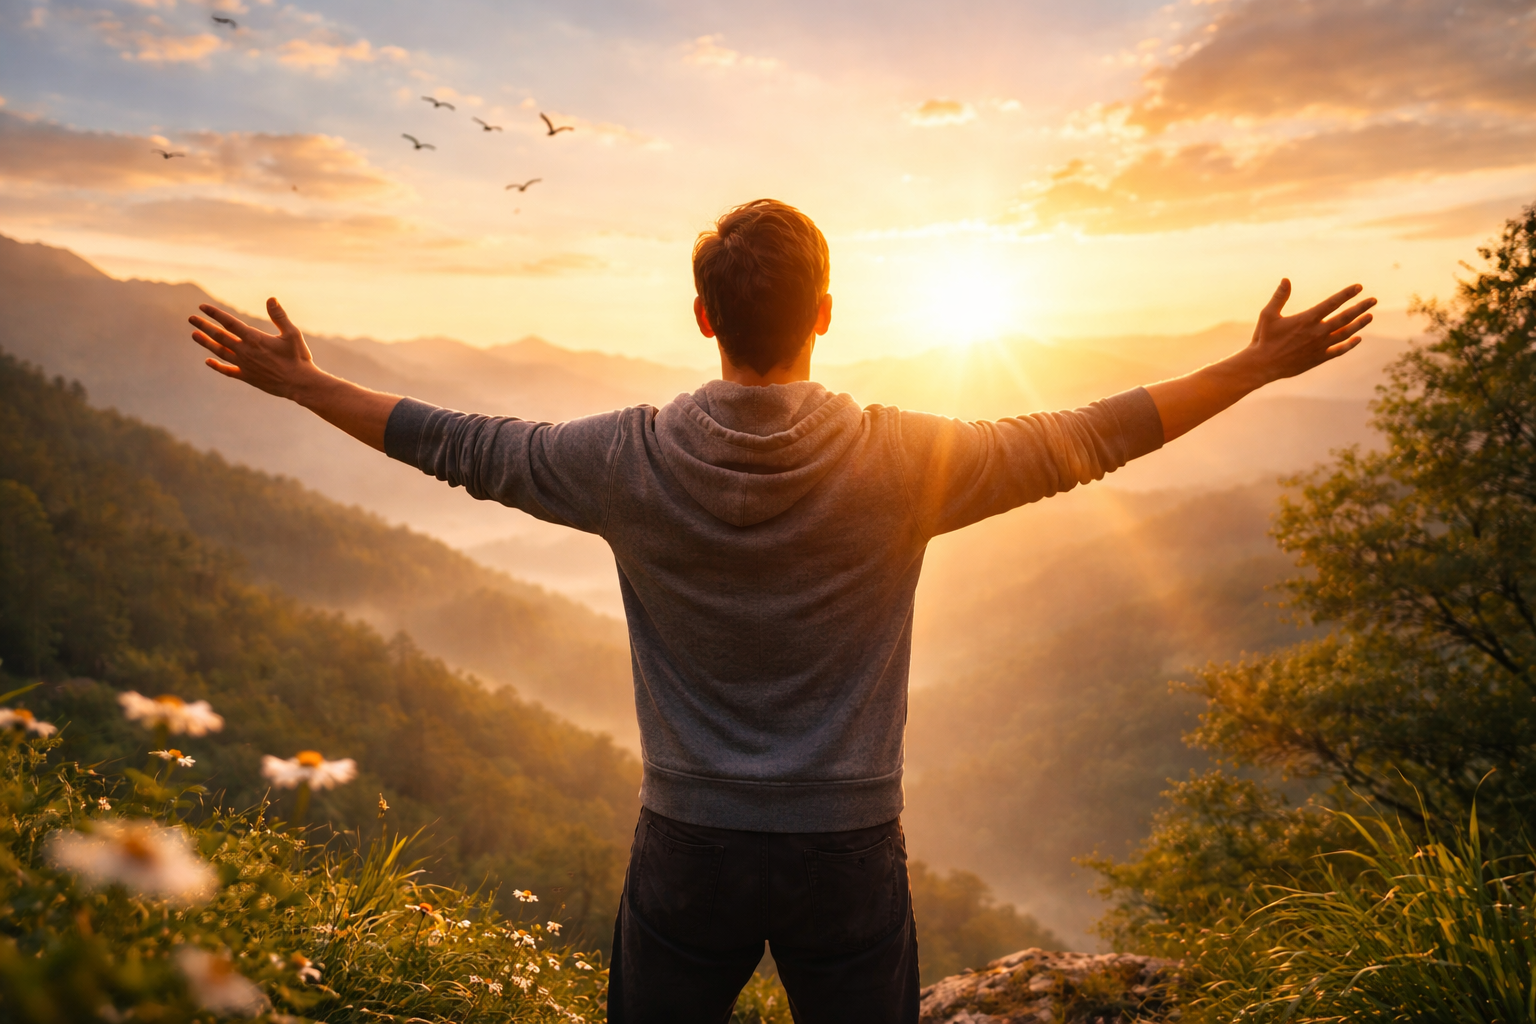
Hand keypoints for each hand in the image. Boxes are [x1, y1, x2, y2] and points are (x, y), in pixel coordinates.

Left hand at [189, 297, 321, 399]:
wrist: (300, 384)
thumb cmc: (298, 358)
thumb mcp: (292, 334)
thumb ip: (279, 316)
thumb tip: (271, 299)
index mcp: (255, 339)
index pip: (229, 323)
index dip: (215, 314)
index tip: (202, 307)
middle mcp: (245, 351)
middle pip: (219, 336)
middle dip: (204, 326)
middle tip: (191, 319)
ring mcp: (244, 365)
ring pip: (220, 351)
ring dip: (206, 343)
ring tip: (194, 335)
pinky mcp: (247, 377)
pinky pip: (228, 371)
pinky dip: (217, 366)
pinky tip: (208, 361)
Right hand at [1242, 279, 1376, 384]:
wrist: (1262, 365)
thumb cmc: (1263, 338)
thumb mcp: (1268, 314)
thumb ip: (1279, 297)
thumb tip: (1286, 279)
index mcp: (1306, 319)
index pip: (1332, 303)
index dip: (1347, 294)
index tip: (1359, 287)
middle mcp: (1317, 332)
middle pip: (1345, 317)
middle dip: (1361, 307)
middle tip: (1373, 300)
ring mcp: (1320, 346)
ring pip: (1346, 333)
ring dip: (1359, 324)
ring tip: (1370, 316)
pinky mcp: (1318, 358)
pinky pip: (1339, 350)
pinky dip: (1349, 345)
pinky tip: (1357, 339)